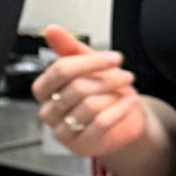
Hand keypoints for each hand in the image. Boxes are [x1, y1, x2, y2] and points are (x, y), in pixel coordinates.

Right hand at [32, 24, 147, 160]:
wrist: (121, 121)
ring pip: (89, 105)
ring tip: (126, 90)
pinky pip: (101, 123)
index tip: (114, 57)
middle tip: (126, 75)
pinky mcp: (81, 145)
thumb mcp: (88, 66)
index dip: (89, 62)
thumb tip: (51, 29)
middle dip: (107, 78)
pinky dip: (120, 109)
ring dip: (114, 94)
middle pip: (76, 87)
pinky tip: (130, 102)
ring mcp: (63, 131)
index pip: (60, 70)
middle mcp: (49, 111)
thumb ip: (68, 47)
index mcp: (45, 89)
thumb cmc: (101, 92)